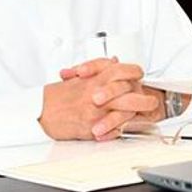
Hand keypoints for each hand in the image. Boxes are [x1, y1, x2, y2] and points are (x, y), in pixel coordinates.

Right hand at [41, 60, 159, 140]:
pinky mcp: (91, 128)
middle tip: (151, 101)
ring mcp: (95, 112)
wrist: (39, 113)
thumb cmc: (58, 96)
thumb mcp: (79, 77)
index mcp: (94, 79)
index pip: (121, 70)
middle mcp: (96, 94)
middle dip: (144, 98)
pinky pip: (113, 130)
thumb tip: (115, 61)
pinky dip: (121, 129)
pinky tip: (124, 127)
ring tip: (144, 116)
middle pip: (129, 93)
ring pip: (124, 112)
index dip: (134, 72)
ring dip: (137, 114)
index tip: (139, 76)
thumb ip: (99, 69)